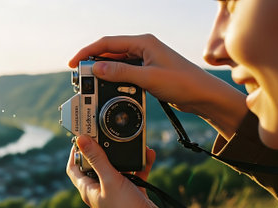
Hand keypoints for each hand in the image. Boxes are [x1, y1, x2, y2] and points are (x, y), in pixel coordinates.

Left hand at [66, 135, 170, 207]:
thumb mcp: (110, 180)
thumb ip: (97, 159)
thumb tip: (81, 140)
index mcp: (88, 189)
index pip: (74, 167)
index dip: (75, 151)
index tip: (83, 136)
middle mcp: (101, 189)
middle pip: (96, 164)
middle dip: (103, 148)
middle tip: (108, 133)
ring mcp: (117, 191)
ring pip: (118, 167)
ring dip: (124, 155)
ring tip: (131, 142)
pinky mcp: (133, 192)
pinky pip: (135, 173)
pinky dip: (141, 164)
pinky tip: (148, 154)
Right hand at [69, 35, 247, 138]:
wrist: (203, 96)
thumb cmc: (183, 83)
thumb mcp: (148, 78)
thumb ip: (121, 72)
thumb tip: (96, 68)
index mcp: (143, 42)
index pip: (107, 42)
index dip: (88, 52)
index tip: (74, 63)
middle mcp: (143, 48)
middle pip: (110, 51)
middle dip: (93, 62)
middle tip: (79, 77)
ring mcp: (145, 59)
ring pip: (117, 63)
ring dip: (104, 72)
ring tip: (91, 84)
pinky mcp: (148, 71)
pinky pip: (125, 72)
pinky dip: (115, 79)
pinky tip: (109, 88)